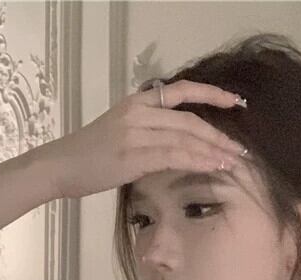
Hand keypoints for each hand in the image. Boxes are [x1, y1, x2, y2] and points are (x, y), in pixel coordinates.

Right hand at [40, 79, 246, 199]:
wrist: (60, 166)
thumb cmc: (89, 155)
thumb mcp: (120, 131)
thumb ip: (148, 131)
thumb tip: (180, 143)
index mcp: (137, 102)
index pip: (182, 91)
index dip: (211, 94)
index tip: (235, 101)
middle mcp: (139, 112)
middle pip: (190, 120)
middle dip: (219, 136)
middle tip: (241, 150)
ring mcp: (136, 133)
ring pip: (185, 138)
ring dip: (213, 152)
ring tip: (233, 163)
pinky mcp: (133, 156)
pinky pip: (174, 156)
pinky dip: (197, 161)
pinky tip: (212, 167)